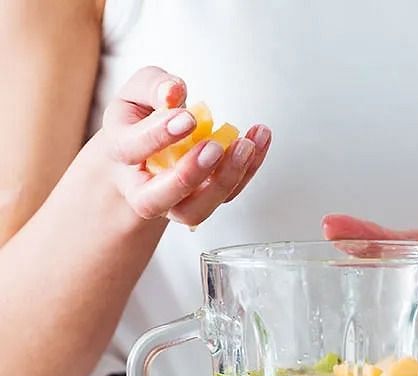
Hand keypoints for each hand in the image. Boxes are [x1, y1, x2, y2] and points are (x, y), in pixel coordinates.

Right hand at [97, 66, 270, 224]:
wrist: (148, 149)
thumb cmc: (141, 118)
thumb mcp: (139, 91)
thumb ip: (153, 86)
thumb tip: (174, 92)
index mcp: (120, 153)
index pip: (132, 150)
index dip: (158, 135)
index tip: (186, 118)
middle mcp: (142, 188)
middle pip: (158, 198)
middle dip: (189, 173)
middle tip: (215, 146)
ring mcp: (174, 202)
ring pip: (196, 209)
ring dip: (226, 179)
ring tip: (246, 144)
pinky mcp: (205, 201)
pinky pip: (226, 194)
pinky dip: (247, 169)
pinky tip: (259, 140)